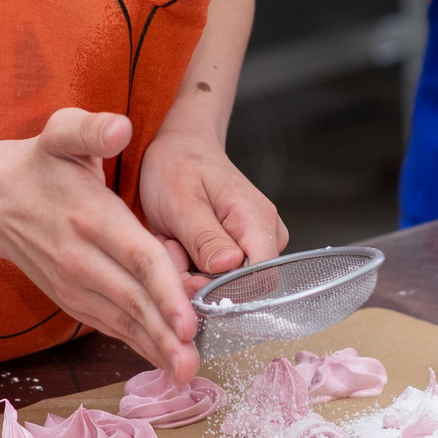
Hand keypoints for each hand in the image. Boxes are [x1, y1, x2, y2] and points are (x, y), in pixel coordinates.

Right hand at [0, 108, 200, 382]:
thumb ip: (91, 129)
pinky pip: (109, 325)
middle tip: (194, 363)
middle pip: (132, 301)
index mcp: (91, 218)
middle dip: (164, 334)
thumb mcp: (61, 131)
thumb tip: (121, 127)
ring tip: (185, 372)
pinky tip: (163, 359)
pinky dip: (136, 344)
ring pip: (121, 321)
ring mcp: (74, 285)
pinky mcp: (72, 299)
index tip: (188, 320)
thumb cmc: (40, 164)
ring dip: (153, 348)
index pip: (137, 259)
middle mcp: (82, 259)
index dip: (165, 292)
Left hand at [140, 132, 286, 279]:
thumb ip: (205, 238)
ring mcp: (257, 242)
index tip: (187, 279)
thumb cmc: (179, 165)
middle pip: (243, 287)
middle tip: (171, 250)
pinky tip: (179, 246)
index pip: (260, 279)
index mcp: (256, 220)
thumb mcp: (181, 200)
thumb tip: (228, 266)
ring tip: (172, 241)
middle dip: (200, 282)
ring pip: (228, 285)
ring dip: (192, 274)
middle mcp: (266, 234)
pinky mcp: (243, 249)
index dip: (223, 290)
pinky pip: (220, 277)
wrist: (181, 147)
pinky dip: (193, 269)